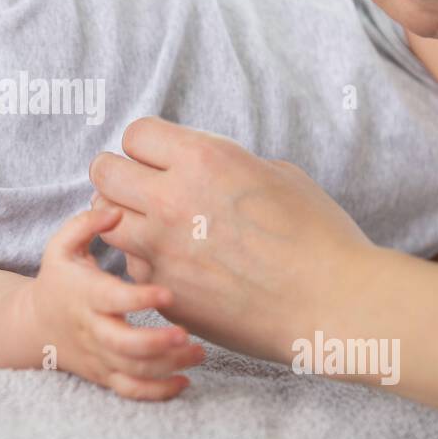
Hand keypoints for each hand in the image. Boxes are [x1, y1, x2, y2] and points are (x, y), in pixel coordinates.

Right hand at [30, 205, 203, 399]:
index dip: (138, 299)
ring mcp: (99, 356)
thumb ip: (85, 225)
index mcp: (84, 295)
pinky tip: (184, 381)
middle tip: (186, 335)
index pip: (111, 299)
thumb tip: (115, 212)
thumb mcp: (60, 247)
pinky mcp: (105, 375)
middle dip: (156, 344)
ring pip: (133, 371)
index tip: (167, 294)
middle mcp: (92, 329)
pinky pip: (131, 390)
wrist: (35, 325)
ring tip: (199, 353)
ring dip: (168, 366)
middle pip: (123, 346)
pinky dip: (158, 392)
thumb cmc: (58, 279)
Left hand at [89, 117, 374, 364]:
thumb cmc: (319, 236)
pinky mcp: (165, 293)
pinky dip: (148, 265)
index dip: (149, 146)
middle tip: (142, 188)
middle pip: (103, 171)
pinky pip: (134, 269)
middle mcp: (171, 201)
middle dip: (120, 174)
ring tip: (156, 227)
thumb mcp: (278, 174)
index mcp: (202, 160)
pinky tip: (181, 268)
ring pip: (108, 223)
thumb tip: (201, 167)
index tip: (162, 159)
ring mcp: (162, 252)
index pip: (136, 134)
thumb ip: (227, 165)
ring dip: (126, 219)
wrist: (334, 305)